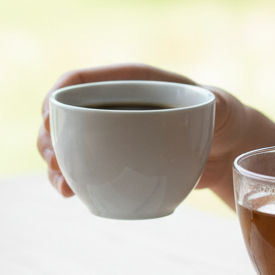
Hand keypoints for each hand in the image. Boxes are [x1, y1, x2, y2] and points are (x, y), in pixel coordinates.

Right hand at [37, 63, 274, 206]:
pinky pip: (82, 167)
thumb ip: (215, 103)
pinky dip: (70, 180)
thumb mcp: (221, 105)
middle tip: (53, 161)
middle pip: (64, 115)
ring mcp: (107, 134)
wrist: (225, 148)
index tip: (49, 121)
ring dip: (54, 163)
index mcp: (129, 82)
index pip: (80, 80)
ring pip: (66, 144)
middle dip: (48, 137)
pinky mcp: (112, 160)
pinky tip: (70, 194)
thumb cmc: (222, 116)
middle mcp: (111, 105)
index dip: (56, 97)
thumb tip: (207, 106)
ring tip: (61, 185)